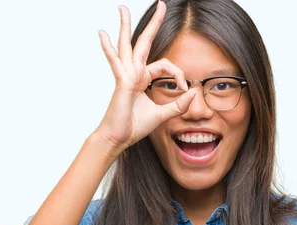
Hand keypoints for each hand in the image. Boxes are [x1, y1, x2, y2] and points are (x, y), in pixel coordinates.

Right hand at [95, 1, 195, 152]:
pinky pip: (116, 62)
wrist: (117, 139)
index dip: (178, 74)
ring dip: (125, 25)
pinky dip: (108, 48)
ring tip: (122, 8)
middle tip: (161, 3)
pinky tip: (102, 34)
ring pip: (127, 45)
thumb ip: (178, 105)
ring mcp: (125, 75)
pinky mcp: (121, 82)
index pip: (165, 65)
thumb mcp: (163, 114)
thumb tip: (193, 92)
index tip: (184, 89)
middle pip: (144, 42)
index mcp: (142, 79)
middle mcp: (133, 73)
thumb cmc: (133, 127)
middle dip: (154, 23)